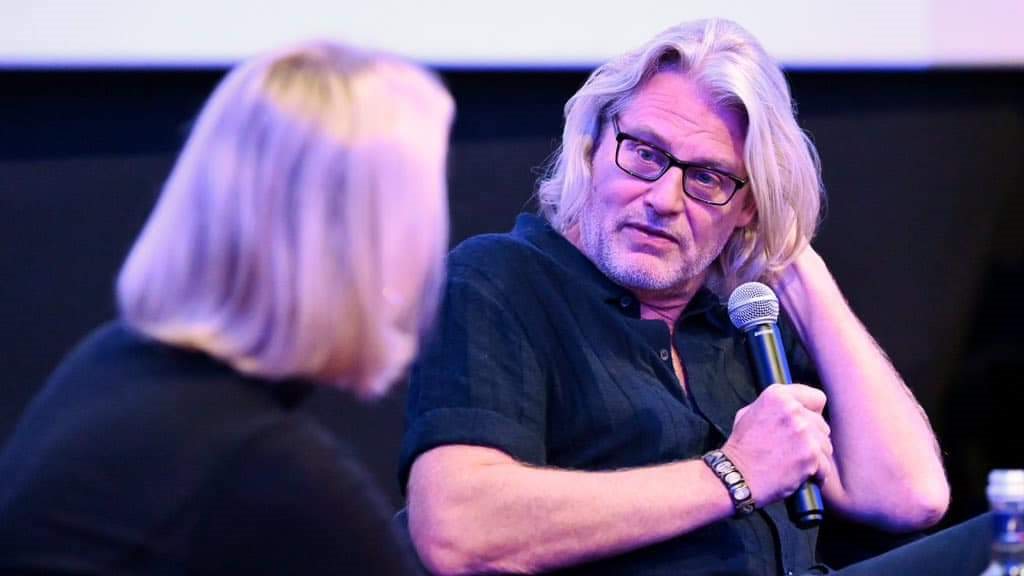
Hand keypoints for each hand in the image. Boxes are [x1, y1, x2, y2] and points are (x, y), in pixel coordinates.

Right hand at [721, 384, 832, 506]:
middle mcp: (793, 410)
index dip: (812, 413)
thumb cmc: (741, 448)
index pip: (816, 398)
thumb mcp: (749, 413)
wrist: (736, 476)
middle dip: (812, 439)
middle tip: (793, 450)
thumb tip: (796, 406)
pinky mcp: (810, 455)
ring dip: (815, 458)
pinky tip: (799, 476)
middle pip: (822, 425)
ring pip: (826, 446)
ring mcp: (803, 432)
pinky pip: (825, 467)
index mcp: (778, 395)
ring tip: (794, 464)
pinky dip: (816, 475)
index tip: (805, 425)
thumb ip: (776, 406)